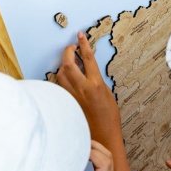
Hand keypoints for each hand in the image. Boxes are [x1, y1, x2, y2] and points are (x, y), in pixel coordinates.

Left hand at [57, 32, 122, 146]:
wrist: (102, 134)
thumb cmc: (109, 115)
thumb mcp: (107, 92)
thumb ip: (96, 79)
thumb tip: (87, 68)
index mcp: (96, 84)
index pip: (87, 58)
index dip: (83, 44)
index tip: (80, 35)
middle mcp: (82, 88)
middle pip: (69, 63)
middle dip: (68, 51)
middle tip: (72, 46)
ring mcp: (72, 95)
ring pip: (61, 73)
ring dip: (65, 64)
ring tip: (72, 61)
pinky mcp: (67, 101)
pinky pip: (61, 84)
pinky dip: (63, 76)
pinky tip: (68, 75)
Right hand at [64, 141, 115, 170]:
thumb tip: (73, 159)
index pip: (104, 162)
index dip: (93, 152)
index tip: (79, 149)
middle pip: (109, 156)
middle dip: (95, 146)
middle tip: (79, 143)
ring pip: (109, 158)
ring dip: (97, 149)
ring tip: (81, 147)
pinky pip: (106, 163)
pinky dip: (97, 155)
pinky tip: (86, 154)